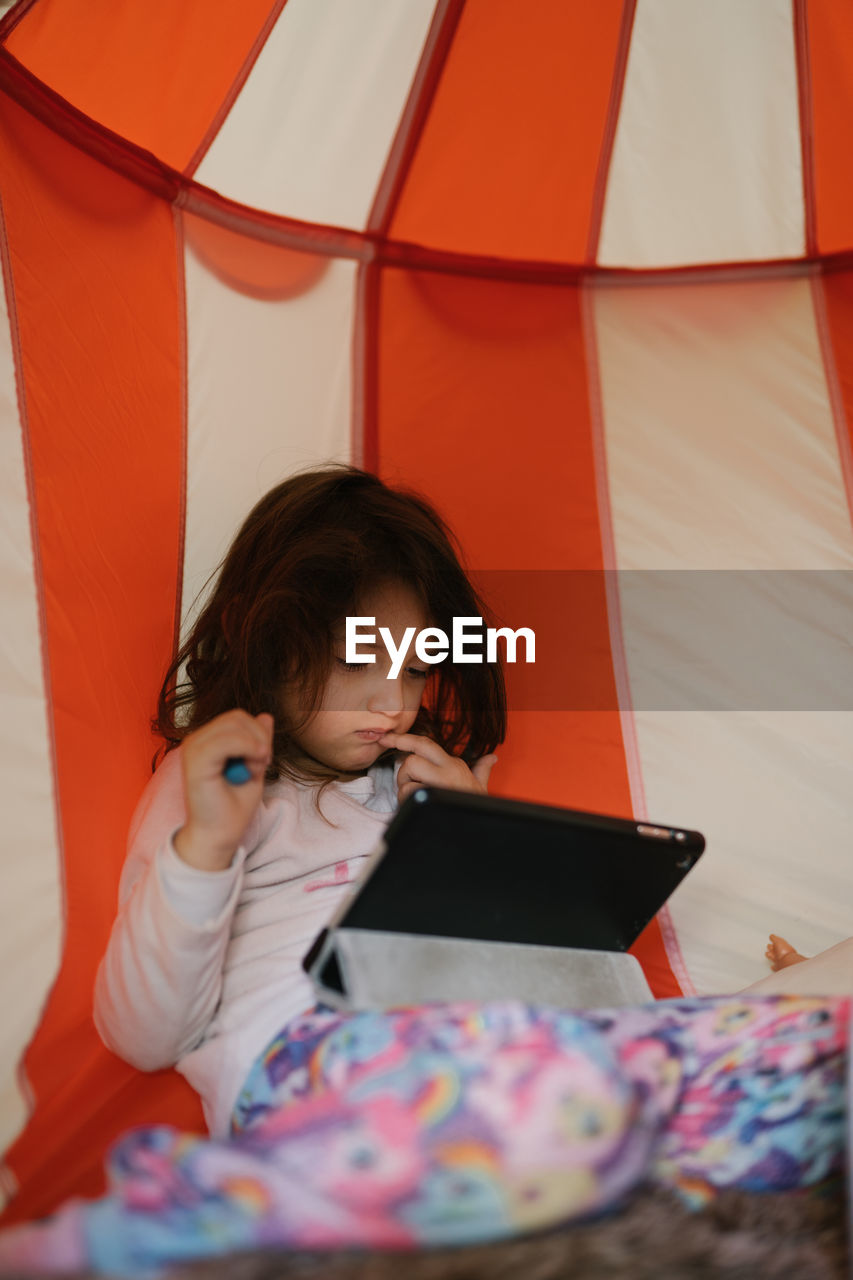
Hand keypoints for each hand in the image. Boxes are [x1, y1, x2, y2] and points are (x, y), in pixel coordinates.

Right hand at [174, 710, 273, 870]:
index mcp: (207, 741)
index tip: (266, 759)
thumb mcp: (254, 766)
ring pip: (233, 724)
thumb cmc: (234, 806)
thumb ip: (258, 741)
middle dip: (259, 737)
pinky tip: (250, 768)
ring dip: (255, 745)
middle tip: (264, 764)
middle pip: (236, 717)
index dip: (258, 733)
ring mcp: (193, 749)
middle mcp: (197, 741)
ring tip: (254, 770)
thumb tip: (266, 716)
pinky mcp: (195, 762)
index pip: (237, 718)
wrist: (220, 835)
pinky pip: (225, 740)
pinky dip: (246, 748)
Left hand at [378, 731, 496, 805]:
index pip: (425, 744)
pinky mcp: (432, 794)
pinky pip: (407, 790)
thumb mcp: (480, 789)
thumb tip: (492, 758)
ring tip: (418, 802)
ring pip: (408, 770)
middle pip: (413, 755)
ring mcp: (441, 781)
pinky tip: (418, 809)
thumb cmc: (473, 812)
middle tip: (406, 783)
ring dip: (405, 788)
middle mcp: (449, 768)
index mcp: (455, 765)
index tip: (388, 739)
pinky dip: (406, 801)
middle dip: (404, 771)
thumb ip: (482, 771)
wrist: (479, 832)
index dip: (404, 739)